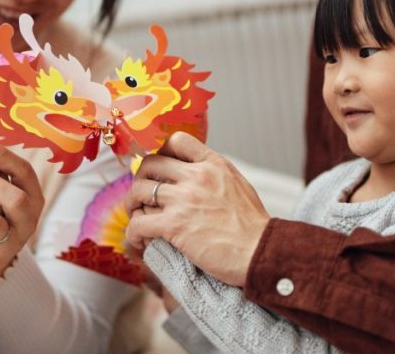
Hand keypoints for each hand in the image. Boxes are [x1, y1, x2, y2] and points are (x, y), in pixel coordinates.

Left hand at [124, 132, 269, 287]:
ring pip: (139, 191)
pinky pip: (138, 223)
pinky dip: (133, 233)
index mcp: (213, 164)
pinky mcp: (174, 225)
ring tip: (138, 218)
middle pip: (150, 164)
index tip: (160, 170)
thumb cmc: (253, 227)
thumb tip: (196, 175)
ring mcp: (183, 199)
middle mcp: (196, 176)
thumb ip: (215, 176)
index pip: (177, 141)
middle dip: (141, 180)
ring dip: (133, 206)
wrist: (261, 252)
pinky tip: (139, 241)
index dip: (162, 153)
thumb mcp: (238, 185)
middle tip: (142, 196)